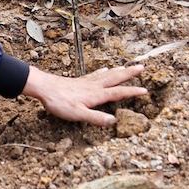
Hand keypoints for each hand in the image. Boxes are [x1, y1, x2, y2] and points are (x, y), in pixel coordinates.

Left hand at [22, 64, 146, 125]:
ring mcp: (86, 82)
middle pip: (115, 78)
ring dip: (118, 71)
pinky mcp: (78, 81)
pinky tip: (104, 70)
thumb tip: (113, 121)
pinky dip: (102, 72)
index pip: (118, 92)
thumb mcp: (78, 114)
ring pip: (106, 75)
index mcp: (96, 94)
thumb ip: (95, 118)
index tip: (145, 90)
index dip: (132, 91)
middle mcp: (93, 86)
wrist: (43, 87)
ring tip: (127, 67)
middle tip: (142, 67)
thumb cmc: (59, 102)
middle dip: (129, 73)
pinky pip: (95, 75)